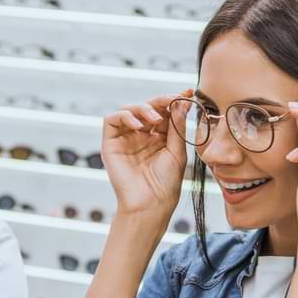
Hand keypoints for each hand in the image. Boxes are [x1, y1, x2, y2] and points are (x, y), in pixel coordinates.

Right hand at [101, 91, 190, 218]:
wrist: (150, 204)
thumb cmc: (166, 183)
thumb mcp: (177, 151)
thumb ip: (177, 126)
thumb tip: (181, 102)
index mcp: (158, 137)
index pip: (163, 112)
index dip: (173, 101)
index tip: (187, 93)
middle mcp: (140, 135)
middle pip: (146, 107)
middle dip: (160, 101)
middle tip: (172, 100)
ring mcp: (125, 138)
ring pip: (129, 109)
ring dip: (143, 108)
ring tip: (155, 119)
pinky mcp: (110, 143)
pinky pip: (111, 120)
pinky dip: (125, 116)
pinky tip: (139, 125)